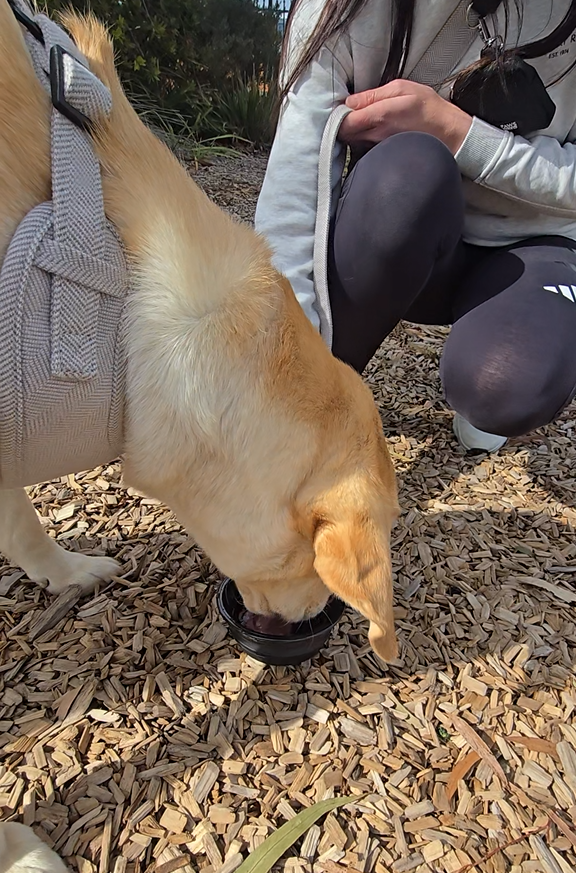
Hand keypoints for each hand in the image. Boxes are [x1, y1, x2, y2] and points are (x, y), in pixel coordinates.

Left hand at [338, 79, 471, 153]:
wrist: (447, 134)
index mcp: (377, 117)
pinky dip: (360, 140)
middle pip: (343, 134)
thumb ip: (373, 95)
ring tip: (360, 121)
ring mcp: (376, 149)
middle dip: (341, 124)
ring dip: (351, 132)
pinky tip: (370, 132)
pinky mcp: (381, 156)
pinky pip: (362, 148)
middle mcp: (373, 137)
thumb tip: (349, 101)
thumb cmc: (428, 109)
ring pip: (351, 142)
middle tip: (347, 112)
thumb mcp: (402, 89)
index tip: (340, 107)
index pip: (342, 122)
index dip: (337, 114)